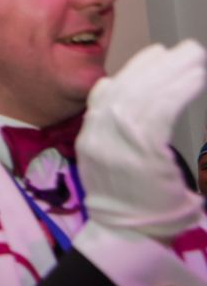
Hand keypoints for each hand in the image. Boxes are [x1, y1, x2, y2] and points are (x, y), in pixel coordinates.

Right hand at [77, 40, 206, 239]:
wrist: (127, 236)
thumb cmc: (128, 203)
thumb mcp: (107, 162)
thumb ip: (110, 131)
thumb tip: (115, 92)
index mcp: (88, 138)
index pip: (106, 93)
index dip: (133, 70)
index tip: (156, 53)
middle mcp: (97, 136)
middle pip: (127, 89)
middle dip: (158, 65)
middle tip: (187, 49)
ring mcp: (116, 143)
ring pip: (145, 96)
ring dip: (174, 74)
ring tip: (197, 61)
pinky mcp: (141, 151)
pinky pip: (160, 112)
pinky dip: (179, 91)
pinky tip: (196, 81)